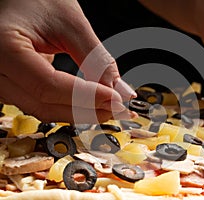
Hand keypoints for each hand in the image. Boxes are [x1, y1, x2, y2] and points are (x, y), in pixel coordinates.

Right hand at [0, 0, 135, 122]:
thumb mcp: (71, 24)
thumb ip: (96, 60)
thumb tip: (119, 90)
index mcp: (3, 48)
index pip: (48, 86)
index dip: (85, 97)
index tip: (115, 100)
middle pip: (43, 104)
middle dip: (85, 110)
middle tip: (117, 109)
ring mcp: (0, 79)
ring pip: (41, 108)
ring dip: (77, 111)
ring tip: (107, 107)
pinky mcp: (11, 83)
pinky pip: (39, 102)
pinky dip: (66, 105)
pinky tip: (88, 102)